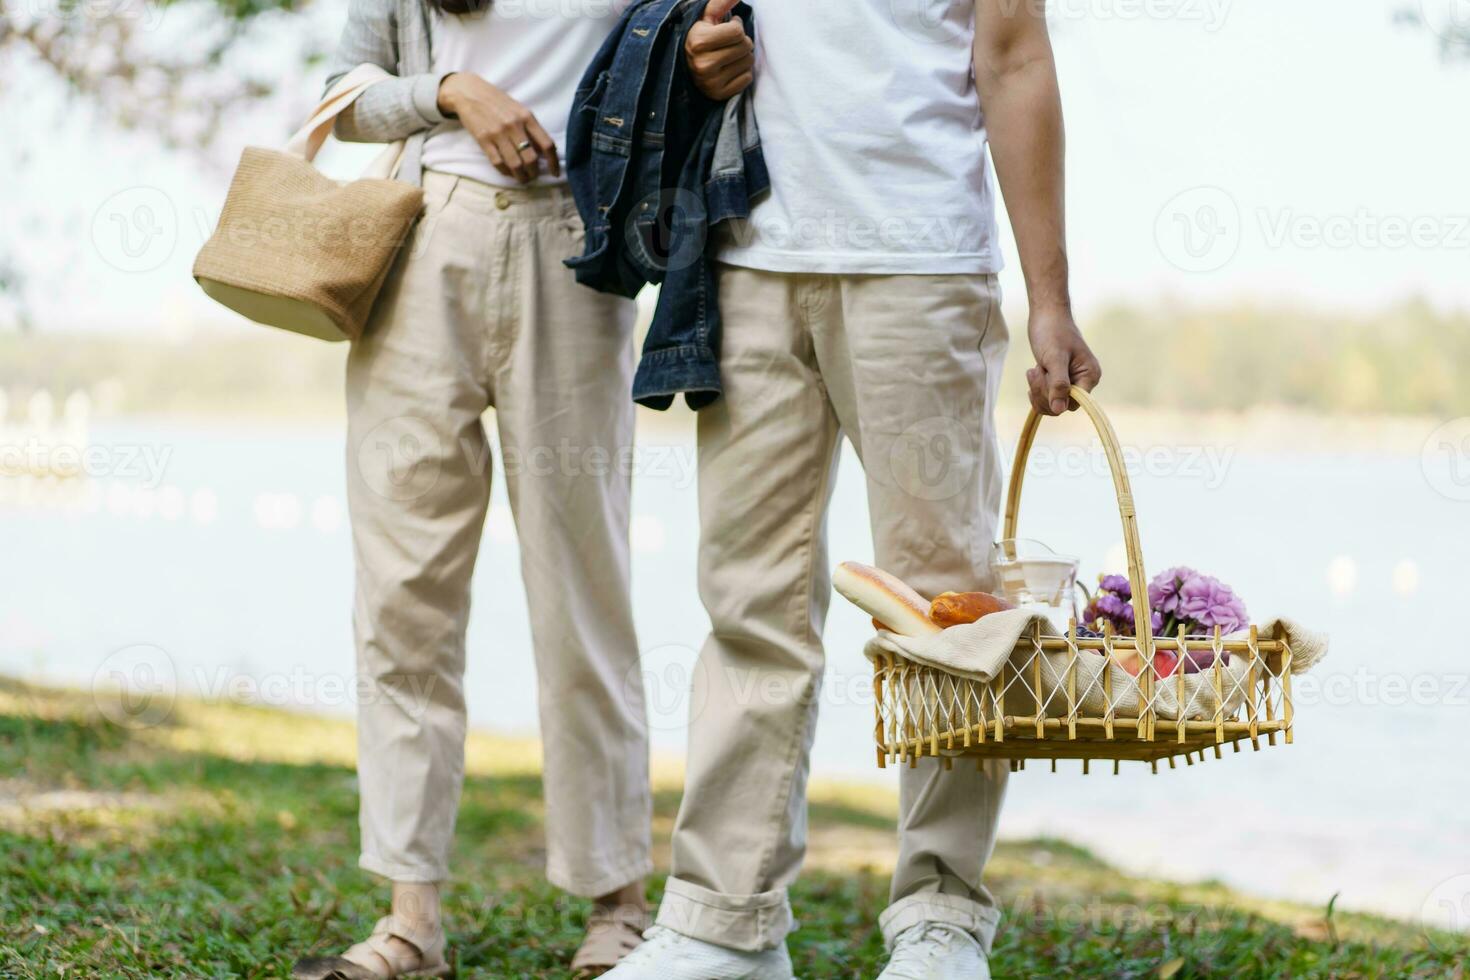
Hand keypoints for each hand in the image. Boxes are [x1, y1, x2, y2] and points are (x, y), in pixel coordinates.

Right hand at [436, 72, 557, 182]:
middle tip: (533, 176)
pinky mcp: (483, 140)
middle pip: (531, 159)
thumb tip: (543, 151)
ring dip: (521, 176)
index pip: (547, 144)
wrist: (470, 92)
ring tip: (522, 178)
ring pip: (515, 165)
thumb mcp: (519, 109)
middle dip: (534, 172)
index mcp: (527, 117)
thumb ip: (531, 128)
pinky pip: (498, 163)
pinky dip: (506, 172)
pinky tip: (508, 173)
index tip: (555, 173)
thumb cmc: (497, 101)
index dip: (553, 162)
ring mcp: (498, 134)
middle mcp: (514, 126)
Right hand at [684, 0, 754, 100]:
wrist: (686, 67)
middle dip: (741, 41)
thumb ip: (721, 2)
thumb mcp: (707, 17)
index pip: (737, 31)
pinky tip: (730, 69)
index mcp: (698, 42)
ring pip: (748, 62)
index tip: (727, 28)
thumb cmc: (701, 37)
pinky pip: (747, 79)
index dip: (736, 26)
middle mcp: (702, 64)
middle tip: (729, 43)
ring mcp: (710, 82)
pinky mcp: (718, 95)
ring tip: (730, 56)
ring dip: (743, 56)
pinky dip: (743, 73)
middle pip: (745, 46)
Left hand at [1025, 306, 1101, 415]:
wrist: (1046, 315)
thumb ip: (1058, 384)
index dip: (1056, 397)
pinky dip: (1036, 388)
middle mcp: (1084, 381)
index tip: (1045, 377)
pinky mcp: (1059, 381)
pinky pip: (1047, 397)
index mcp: (1090, 376)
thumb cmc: (1052, 332)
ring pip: (1052, 403)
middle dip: (1043, 391)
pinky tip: (1033, 373)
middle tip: (1036, 370)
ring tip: (1033, 370)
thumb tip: (1058, 410)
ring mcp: (1072, 382)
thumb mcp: (1054, 358)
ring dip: (1038, 389)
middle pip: (1061, 405)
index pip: (1075, 403)